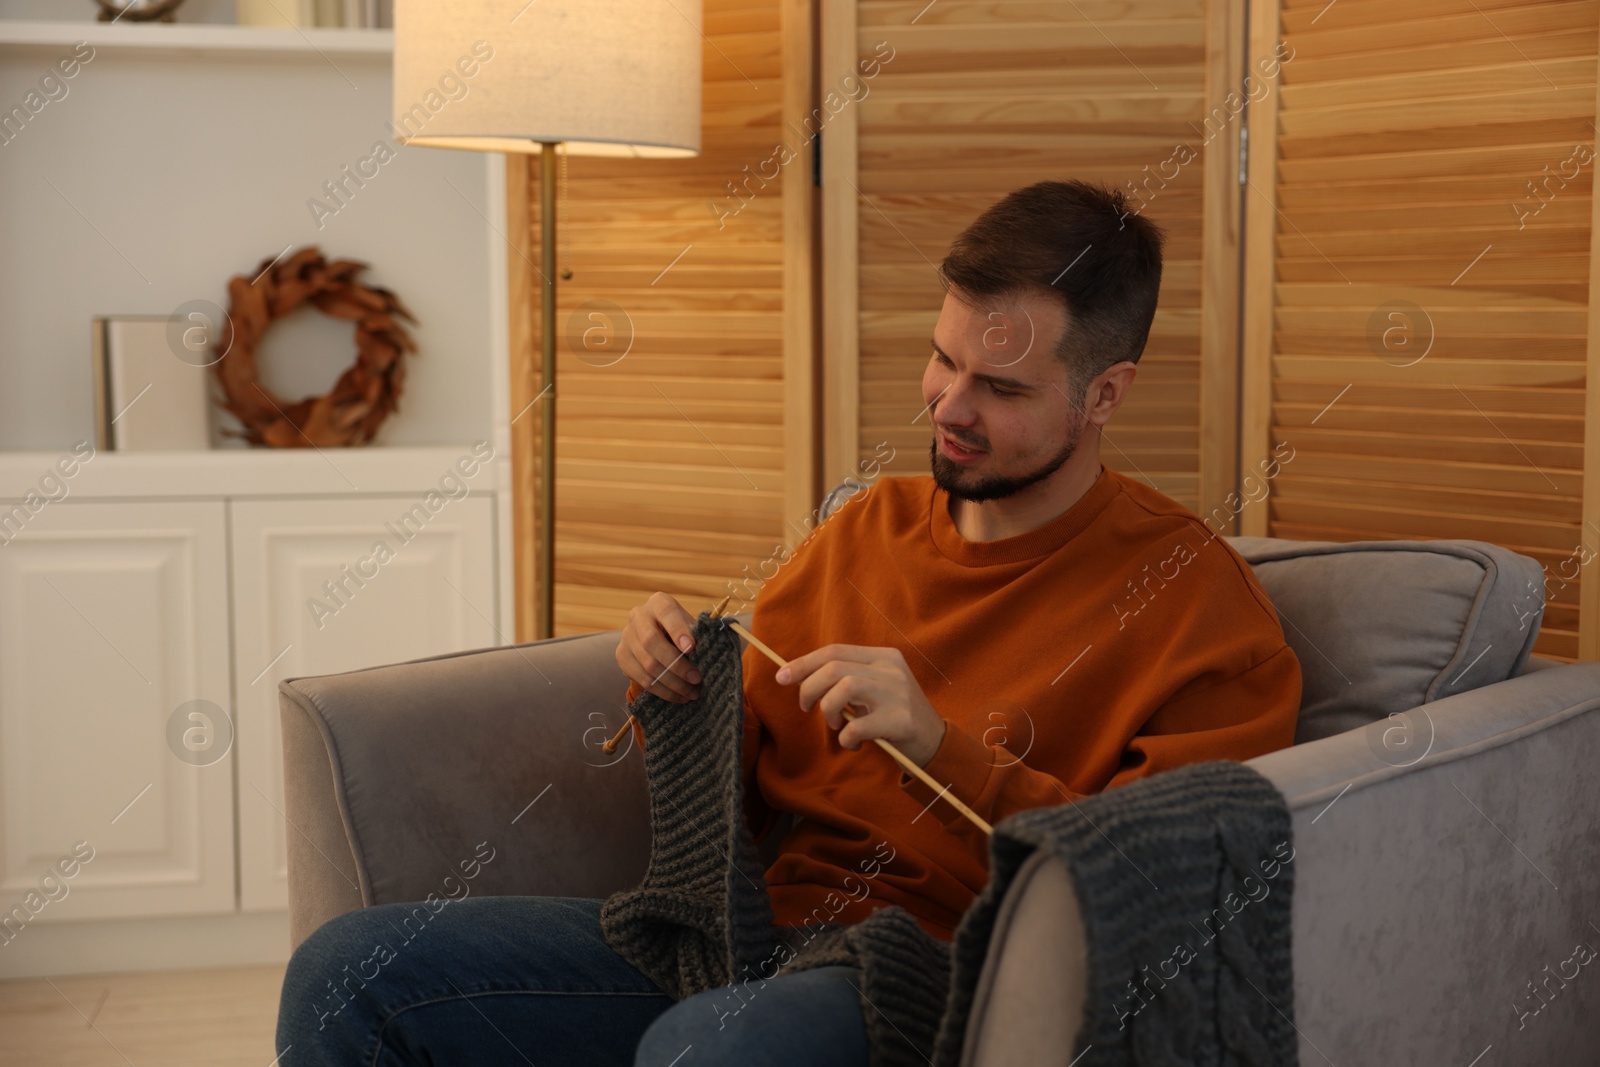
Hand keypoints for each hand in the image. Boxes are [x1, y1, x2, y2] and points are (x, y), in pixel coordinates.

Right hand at [617, 592, 701, 702]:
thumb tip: (711, 650)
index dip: (678, 630)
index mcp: (658, 603)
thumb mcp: (691, 624)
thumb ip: (699, 634)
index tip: (692, 648)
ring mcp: (626, 637)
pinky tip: (679, 697)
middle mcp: (638, 616)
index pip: (667, 613)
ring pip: (647, 665)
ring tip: (692, 693)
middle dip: (677, 664)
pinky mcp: (622, 657)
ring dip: (672, 683)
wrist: (657, 636)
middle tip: (697, 679)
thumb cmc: (681, 630)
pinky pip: (641, 679)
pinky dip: (663, 692)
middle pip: (652, 642)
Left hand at [774, 644, 946, 765]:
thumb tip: (801, 677)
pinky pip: (858, 726)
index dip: (803, 663)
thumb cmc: (894, 715)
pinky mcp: (902, 720)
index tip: (781, 677)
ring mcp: (898, 694)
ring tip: (835, 725)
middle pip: (835, 667)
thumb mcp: (875, 688)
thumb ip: (847, 678)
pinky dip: (846, 738)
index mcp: (884, 656)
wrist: (935, 742)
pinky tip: (853, 743)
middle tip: (806, 708)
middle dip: (809, 688)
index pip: (835, 650)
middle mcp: (891, 670)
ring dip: (828, 709)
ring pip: (844, 688)